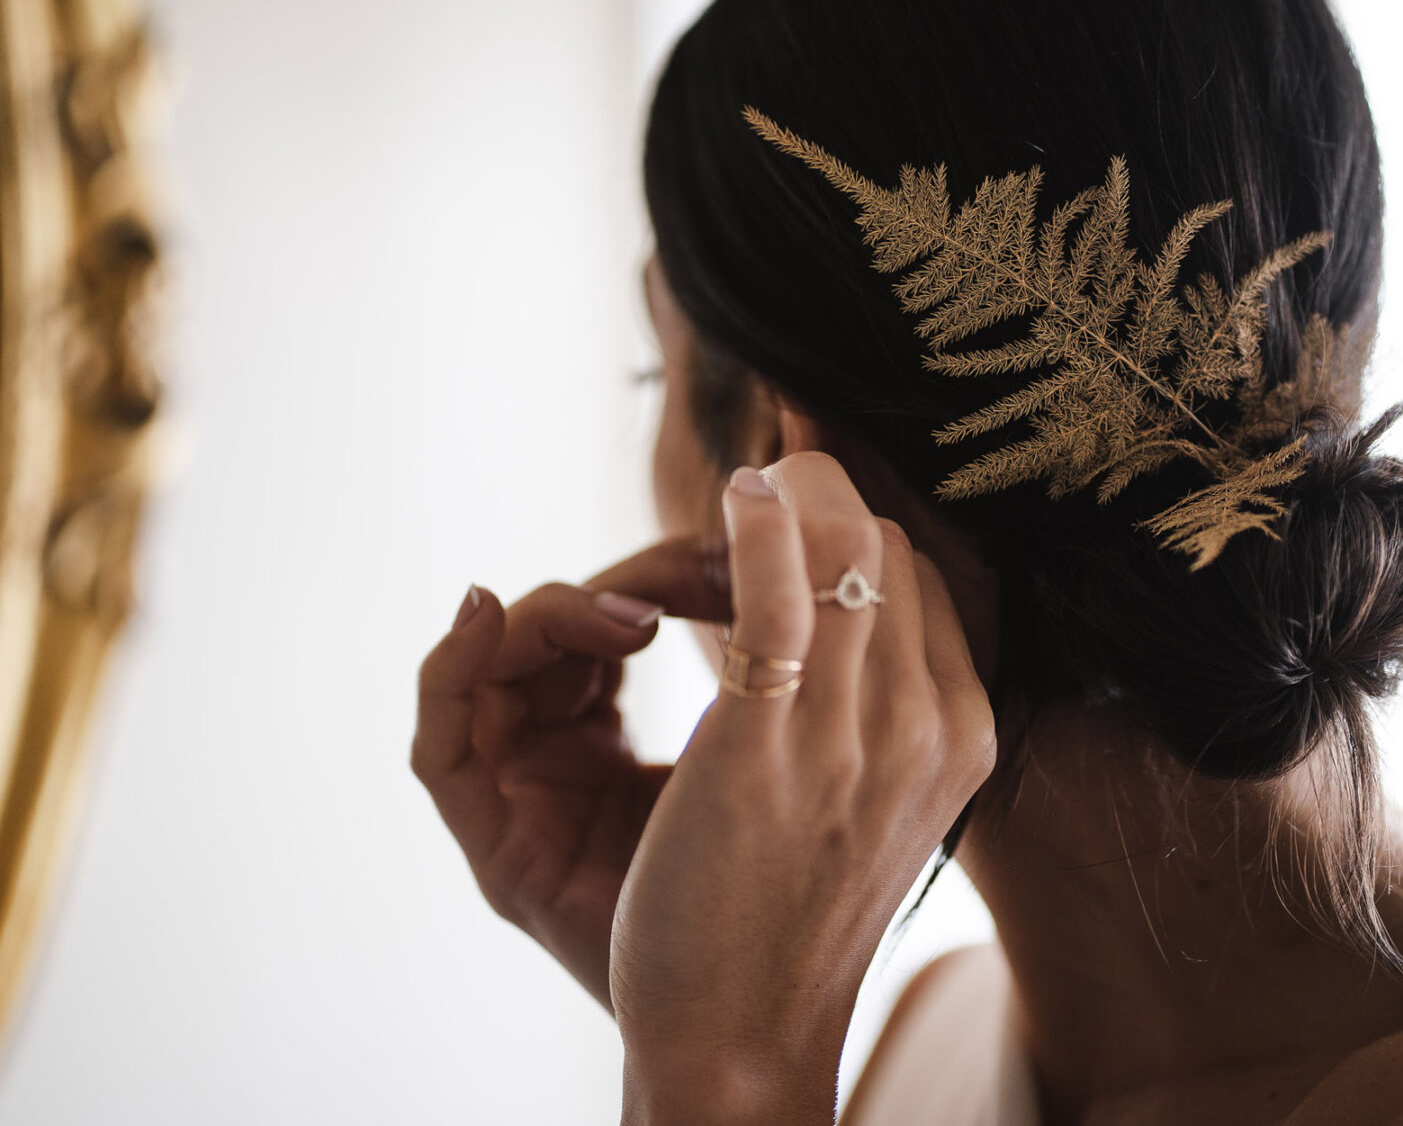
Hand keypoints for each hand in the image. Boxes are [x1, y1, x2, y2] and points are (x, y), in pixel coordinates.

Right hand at [412, 535, 731, 1015]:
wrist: (731, 1030)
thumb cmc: (759, 896)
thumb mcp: (774, 749)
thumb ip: (768, 655)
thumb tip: (798, 547)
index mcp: (638, 724)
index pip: (645, 603)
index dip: (692, 559)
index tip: (752, 534)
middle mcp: (574, 746)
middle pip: (576, 621)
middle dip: (643, 576)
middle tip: (701, 571)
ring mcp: (527, 787)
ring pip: (509, 656)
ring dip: (565, 612)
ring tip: (632, 617)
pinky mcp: (491, 831)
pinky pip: (442, 736)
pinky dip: (451, 664)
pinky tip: (481, 611)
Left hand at [610, 453, 996, 1123]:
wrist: (744, 1036)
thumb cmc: (796, 913)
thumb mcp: (881, 802)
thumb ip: (887, 707)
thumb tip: (865, 616)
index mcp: (964, 736)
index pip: (929, 574)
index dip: (857, 530)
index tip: (803, 508)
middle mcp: (931, 729)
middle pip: (892, 548)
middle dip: (823, 503)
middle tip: (760, 494)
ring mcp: (859, 740)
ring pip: (845, 550)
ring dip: (788, 500)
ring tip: (740, 495)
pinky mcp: (769, 752)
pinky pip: (779, 596)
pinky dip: (759, 526)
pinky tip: (736, 499)